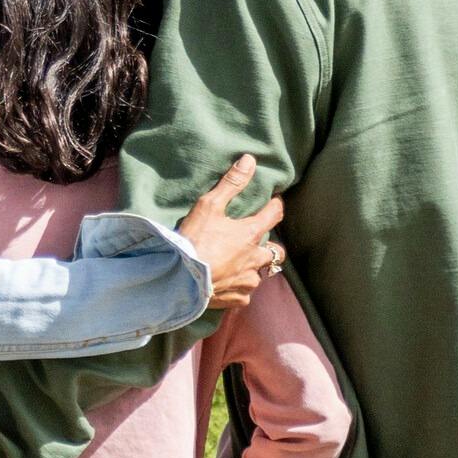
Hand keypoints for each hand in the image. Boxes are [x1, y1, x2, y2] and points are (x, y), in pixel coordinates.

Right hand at [178, 154, 286, 306]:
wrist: (180, 278)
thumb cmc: (195, 239)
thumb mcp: (210, 205)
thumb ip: (231, 183)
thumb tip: (250, 160)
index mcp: (251, 234)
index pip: (274, 215)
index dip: (275, 206)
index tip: (273, 202)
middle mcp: (255, 258)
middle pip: (277, 252)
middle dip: (270, 246)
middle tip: (257, 242)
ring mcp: (248, 280)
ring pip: (261, 274)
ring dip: (254, 268)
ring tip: (240, 265)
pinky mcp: (237, 298)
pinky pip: (245, 293)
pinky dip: (239, 288)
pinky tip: (228, 284)